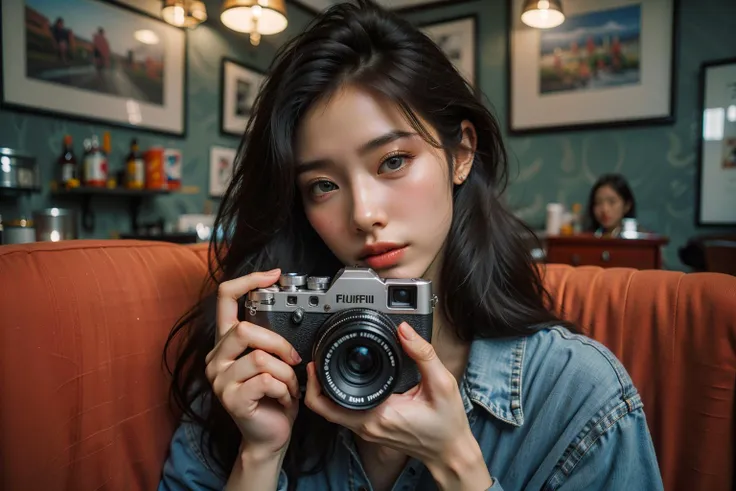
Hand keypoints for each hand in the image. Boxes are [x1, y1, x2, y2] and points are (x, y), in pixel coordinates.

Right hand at [205, 269, 301, 458]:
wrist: (269, 435)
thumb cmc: (272, 396)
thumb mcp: (270, 360)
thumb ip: (268, 337)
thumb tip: (284, 306)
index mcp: (225, 343)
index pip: (225, 298)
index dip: (247, 281)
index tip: (272, 275)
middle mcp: (215, 358)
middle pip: (245, 330)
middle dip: (279, 343)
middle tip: (293, 360)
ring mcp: (219, 380)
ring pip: (260, 358)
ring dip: (286, 373)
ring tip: (290, 385)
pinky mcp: (231, 399)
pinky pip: (266, 381)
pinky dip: (284, 389)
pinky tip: (284, 398)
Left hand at [304, 322, 491, 488]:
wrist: (450, 452)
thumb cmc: (448, 424)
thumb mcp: (442, 384)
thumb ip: (423, 354)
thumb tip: (405, 330)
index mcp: (378, 415)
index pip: (328, 405)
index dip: (315, 382)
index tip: (316, 361)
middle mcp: (367, 426)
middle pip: (324, 408)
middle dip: (314, 384)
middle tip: (317, 361)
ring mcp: (367, 430)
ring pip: (333, 412)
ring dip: (325, 391)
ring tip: (327, 366)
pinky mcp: (372, 429)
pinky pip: (345, 414)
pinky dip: (339, 398)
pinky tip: (346, 380)